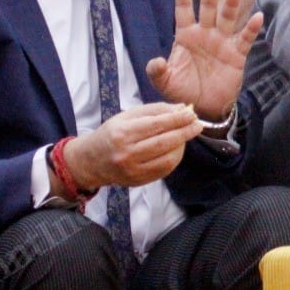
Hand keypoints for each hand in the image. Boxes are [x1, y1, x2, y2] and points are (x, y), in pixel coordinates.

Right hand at [61, 102, 202, 192]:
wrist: (91, 161)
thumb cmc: (112, 133)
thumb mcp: (128, 116)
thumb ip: (155, 110)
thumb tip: (182, 108)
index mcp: (122, 133)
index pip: (156, 125)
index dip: (177, 119)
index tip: (192, 113)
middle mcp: (126, 153)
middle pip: (163, 142)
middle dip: (184, 132)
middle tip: (198, 125)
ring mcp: (132, 170)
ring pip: (166, 158)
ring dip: (182, 146)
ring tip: (188, 135)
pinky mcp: (137, 181)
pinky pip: (163, 170)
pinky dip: (175, 158)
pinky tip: (178, 148)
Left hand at [146, 0, 261, 120]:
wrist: (205, 108)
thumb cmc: (183, 91)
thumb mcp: (166, 83)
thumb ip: (158, 72)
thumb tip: (155, 61)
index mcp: (186, 36)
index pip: (184, 8)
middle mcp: (205, 34)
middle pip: (209, 7)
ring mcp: (222, 42)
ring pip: (227, 19)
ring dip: (231, 5)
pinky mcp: (237, 54)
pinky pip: (245, 39)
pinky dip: (251, 29)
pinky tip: (257, 17)